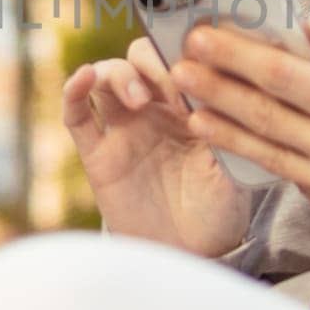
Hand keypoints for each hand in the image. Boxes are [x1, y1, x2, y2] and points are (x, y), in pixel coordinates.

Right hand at [62, 37, 253, 257]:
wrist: (189, 255)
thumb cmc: (218, 209)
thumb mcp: (235, 168)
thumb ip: (227, 131)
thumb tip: (221, 91)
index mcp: (191, 103)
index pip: (181, 58)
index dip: (186, 55)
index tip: (200, 66)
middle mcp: (156, 108)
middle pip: (141, 58)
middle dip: (152, 60)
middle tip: (170, 83)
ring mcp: (123, 128)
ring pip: (108, 76)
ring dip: (120, 74)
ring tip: (138, 99)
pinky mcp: (97, 153)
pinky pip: (77, 114)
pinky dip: (74, 90)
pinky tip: (84, 77)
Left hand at [170, 19, 309, 237]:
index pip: (284, 78)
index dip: (238, 57)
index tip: (205, 39)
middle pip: (264, 115)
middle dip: (216, 87)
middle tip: (179, 66)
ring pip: (269, 154)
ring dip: (225, 129)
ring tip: (191, 108)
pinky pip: (294, 181)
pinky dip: (262, 159)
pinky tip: (237, 142)